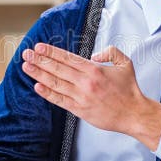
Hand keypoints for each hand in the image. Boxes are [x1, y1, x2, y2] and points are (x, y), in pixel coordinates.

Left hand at [21, 43, 160, 149]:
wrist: (134, 114)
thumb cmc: (129, 90)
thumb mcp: (125, 63)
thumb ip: (110, 52)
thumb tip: (94, 55)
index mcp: (94, 70)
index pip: (67, 58)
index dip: (51, 52)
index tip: (39, 47)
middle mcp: (85, 82)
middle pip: (57, 68)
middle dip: (40, 60)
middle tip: (26, 54)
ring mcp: (81, 97)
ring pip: (55, 83)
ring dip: (39, 74)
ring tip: (27, 66)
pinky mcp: (79, 110)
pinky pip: (60, 100)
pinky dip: (47, 93)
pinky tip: (37, 86)